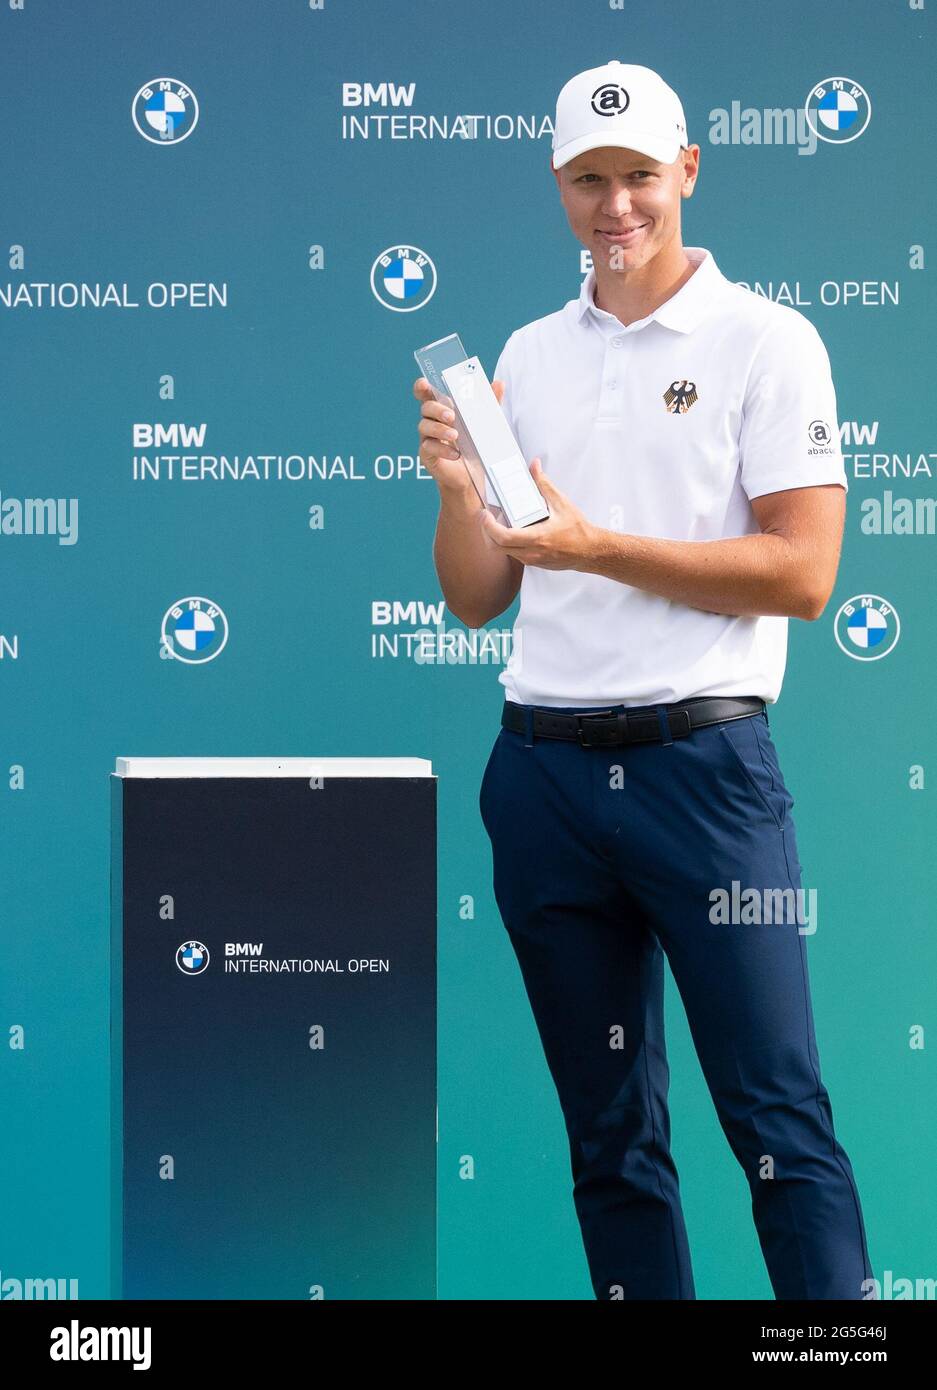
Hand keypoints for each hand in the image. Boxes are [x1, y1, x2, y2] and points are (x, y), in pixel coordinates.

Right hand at [413, 375, 506, 496]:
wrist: (472, 473)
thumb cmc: (474, 444)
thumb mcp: (483, 421)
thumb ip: (489, 402)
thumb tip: (498, 383)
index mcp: (442, 408)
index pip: (427, 393)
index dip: (422, 387)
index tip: (424, 383)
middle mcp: (432, 420)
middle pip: (426, 407)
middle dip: (438, 409)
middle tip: (452, 416)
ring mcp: (427, 437)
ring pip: (424, 426)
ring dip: (439, 430)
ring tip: (454, 435)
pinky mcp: (427, 454)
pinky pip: (428, 448)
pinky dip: (442, 450)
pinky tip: (454, 453)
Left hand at [479, 461, 597, 570]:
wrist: (589, 551)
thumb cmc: (577, 529)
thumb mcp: (561, 503)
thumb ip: (544, 484)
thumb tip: (534, 466)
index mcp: (537, 538)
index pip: (503, 537)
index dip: (488, 526)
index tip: (485, 515)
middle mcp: (532, 553)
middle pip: (496, 547)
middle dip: (487, 532)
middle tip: (487, 517)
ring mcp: (532, 560)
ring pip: (504, 551)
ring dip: (497, 537)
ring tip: (502, 521)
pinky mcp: (533, 564)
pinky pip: (514, 554)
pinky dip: (508, 542)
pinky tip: (514, 529)